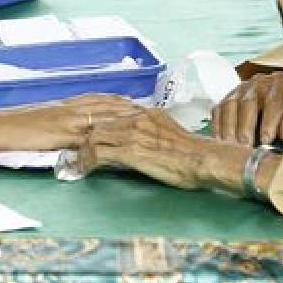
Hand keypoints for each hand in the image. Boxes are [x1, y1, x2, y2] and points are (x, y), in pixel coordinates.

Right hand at [0, 93, 140, 150]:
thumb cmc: (14, 125)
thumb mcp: (41, 119)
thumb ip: (59, 124)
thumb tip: (74, 131)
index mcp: (65, 103)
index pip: (98, 98)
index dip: (118, 101)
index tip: (136, 103)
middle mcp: (69, 108)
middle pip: (106, 105)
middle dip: (129, 109)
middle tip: (150, 112)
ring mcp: (66, 119)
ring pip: (102, 116)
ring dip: (123, 120)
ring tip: (142, 123)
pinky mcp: (61, 133)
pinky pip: (86, 136)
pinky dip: (103, 139)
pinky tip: (117, 143)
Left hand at [78, 106, 246, 190]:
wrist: (204, 159)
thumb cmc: (194, 153)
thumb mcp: (171, 134)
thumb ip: (154, 132)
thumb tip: (145, 141)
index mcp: (147, 113)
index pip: (114, 114)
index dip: (99, 126)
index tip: (90, 138)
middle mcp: (137, 118)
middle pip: (100, 123)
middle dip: (86, 138)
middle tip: (78, 151)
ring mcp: (133, 133)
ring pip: (95, 136)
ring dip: (83, 150)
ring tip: (78, 161)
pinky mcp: (130, 151)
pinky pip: (99, 153)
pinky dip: (87, 161)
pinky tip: (84, 169)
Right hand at [211, 72, 282, 145]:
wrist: (282, 88)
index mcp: (281, 87)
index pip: (274, 102)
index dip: (269, 122)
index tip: (266, 140)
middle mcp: (259, 84)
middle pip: (248, 102)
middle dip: (245, 125)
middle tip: (245, 145)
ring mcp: (241, 89)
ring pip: (231, 104)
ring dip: (229, 126)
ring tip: (230, 144)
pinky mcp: (229, 95)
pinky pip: (219, 107)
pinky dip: (217, 124)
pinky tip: (219, 138)